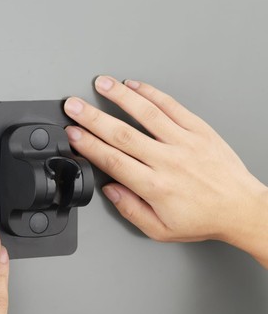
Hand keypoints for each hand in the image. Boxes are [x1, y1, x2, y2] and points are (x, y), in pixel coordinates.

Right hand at [64, 76, 267, 267]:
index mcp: (155, 187)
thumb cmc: (204, 218)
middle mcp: (168, 161)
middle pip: (122, 134)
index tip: (72, 134)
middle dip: (92, 117)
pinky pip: (171, 106)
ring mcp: (184, 142)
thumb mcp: (160, 230)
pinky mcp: (199, 130)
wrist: (241, 208)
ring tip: (101, 84)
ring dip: (119, 96)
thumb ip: (130, 210)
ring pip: (145, 113)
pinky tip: (134, 86)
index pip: (113, 160)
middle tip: (73, 105)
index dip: (88, 145)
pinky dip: (151, 94)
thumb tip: (110, 190)